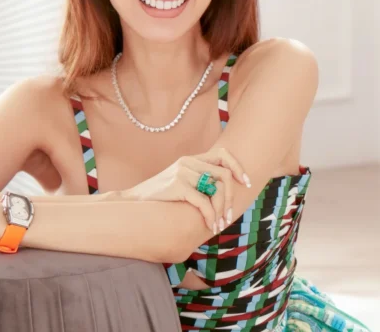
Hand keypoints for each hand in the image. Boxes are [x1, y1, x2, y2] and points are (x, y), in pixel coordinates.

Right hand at [124, 147, 250, 233]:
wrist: (133, 202)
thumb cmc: (160, 197)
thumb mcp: (180, 183)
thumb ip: (199, 181)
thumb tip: (224, 193)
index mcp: (191, 159)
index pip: (223, 154)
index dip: (238, 167)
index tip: (246, 183)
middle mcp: (188, 162)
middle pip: (224, 175)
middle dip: (230, 198)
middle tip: (228, 216)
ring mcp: (182, 172)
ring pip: (216, 189)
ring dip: (221, 210)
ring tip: (219, 225)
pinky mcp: (177, 186)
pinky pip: (204, 202)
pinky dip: (210, 216)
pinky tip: (209, 225)